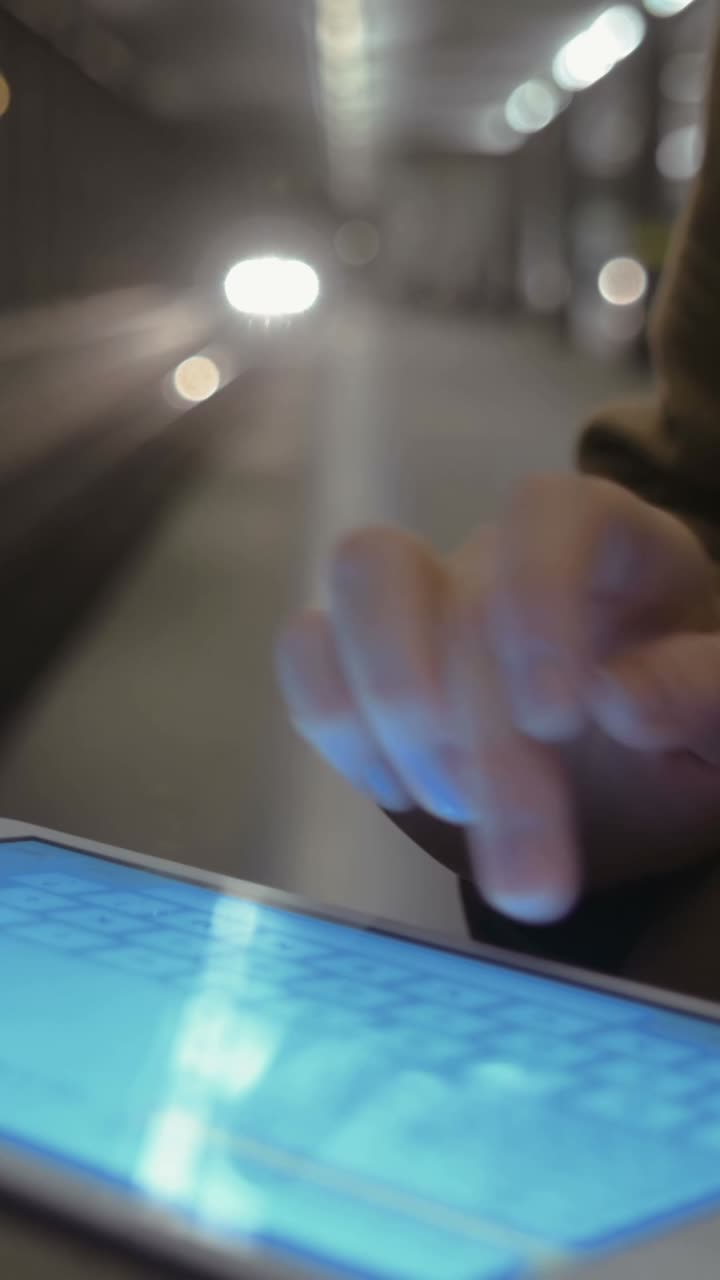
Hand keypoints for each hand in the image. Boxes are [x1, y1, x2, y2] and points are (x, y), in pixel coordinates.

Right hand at [276, 474, 719, 925]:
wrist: (625, 777)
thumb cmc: (682, 731)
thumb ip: (702, 696)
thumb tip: (623, 702)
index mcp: (610, 539)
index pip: (549, 512)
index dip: (537, 600)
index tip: (555, 719)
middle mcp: (505, 553)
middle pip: (458, 594)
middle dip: (483, 747)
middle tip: (528, 877)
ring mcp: (425, 595)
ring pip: (360, 578)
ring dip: (388, 704)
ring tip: (452, 807)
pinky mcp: (362, 657)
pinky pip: (308, 650)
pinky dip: (336, 721)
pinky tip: (399, 789)